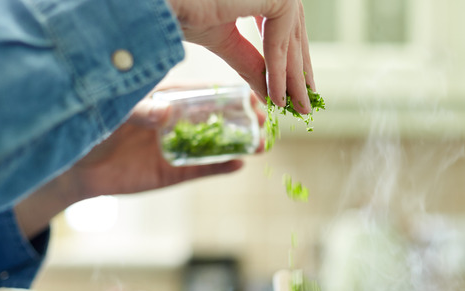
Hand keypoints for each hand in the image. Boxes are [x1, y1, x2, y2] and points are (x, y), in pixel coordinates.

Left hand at [14, 96, 247, 238]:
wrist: (76, 169)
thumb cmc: (90, 130)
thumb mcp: (114, 114)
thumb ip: (139, 111)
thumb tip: (165, 113)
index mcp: (164, 100)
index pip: (201, 93)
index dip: (226, 93)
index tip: (249, 93)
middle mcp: (175, 122)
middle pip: (216, 118)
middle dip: (242, 118)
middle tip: (265, 120)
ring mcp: (175, 147)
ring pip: (214, 144)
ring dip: (239, 144)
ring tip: (262, 145)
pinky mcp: (171, 171)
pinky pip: (200, 169)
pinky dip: (219, 167)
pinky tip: (239, 164)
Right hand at [169, 0, 313, 113]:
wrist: (158, 3)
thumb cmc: (179, 11)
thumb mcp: (224, 41)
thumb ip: (252, 62)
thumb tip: (273, 93)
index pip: (284, 19)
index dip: (291, 55)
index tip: (296, 88)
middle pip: (293, 27)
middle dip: (299, 68)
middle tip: (305, 104)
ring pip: (292, 34)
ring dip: (294, 75)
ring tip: (296, 107)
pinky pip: (283, 39)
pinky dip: (281, 70)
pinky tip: (278, 95)